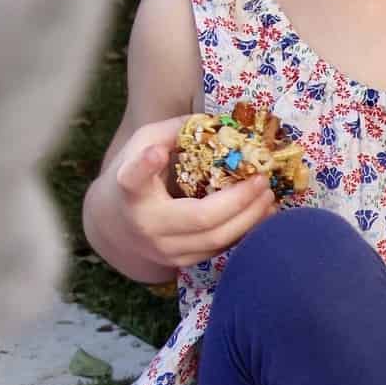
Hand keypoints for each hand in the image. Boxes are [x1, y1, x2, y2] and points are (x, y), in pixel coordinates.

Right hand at [112, 116, 276, 268]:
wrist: (117, 226)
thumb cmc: (137, 176)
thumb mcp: (144, 145)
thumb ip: (175, 130)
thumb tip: (219, 121)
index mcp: (132, 190)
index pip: (133, 179)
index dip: (144, 167)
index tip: (156, 152)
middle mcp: (147, 224)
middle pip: (201, 218)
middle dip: (239, 200)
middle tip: (262, 181)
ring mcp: (166, 249)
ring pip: (217, 240)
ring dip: (250, 218)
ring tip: (268, 196)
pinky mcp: (182, 262)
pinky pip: (220, 249)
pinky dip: (245, 231)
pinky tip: (261, 213)